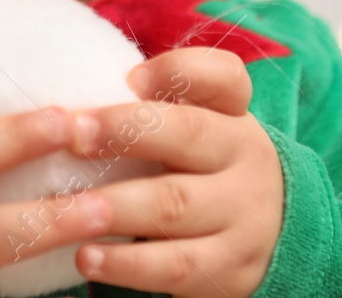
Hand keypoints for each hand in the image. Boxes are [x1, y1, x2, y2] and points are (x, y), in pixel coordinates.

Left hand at [67, 47, 283, 297]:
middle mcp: (244, 159)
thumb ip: (156, 108)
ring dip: (117, 206)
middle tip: (74, 135)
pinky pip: (175, 266)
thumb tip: (80, 105)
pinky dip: (127, 264)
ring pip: (175, 205)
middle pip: (189, 134)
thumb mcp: (200, 132)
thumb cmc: (207, 172)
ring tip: (69, 208)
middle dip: (126, 131)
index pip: (223, 78)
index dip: (177, 71)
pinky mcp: (229, 269)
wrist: (272, 240)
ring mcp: (242, 216)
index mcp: (234, 117)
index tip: (130, 79)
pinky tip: (87, 258)